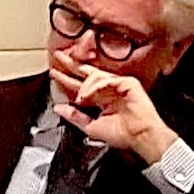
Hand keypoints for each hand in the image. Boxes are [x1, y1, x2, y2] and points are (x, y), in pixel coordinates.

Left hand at [50, 55, 180, 164]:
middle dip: (71, 64)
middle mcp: (109, 90)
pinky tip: (88, 97)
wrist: (140, 137)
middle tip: (58, 56)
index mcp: (101, 100)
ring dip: (84, 87)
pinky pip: (105, 80)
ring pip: (94, 76)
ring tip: (81, 98)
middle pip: (87, 73)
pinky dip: (94, 88)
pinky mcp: (128, 83)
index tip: (54, 74)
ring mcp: (119, 85)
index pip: (80, 85)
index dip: (66, 79)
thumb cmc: (121, 135)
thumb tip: (58, 108)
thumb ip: (74, 116)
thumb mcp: (90, 126)